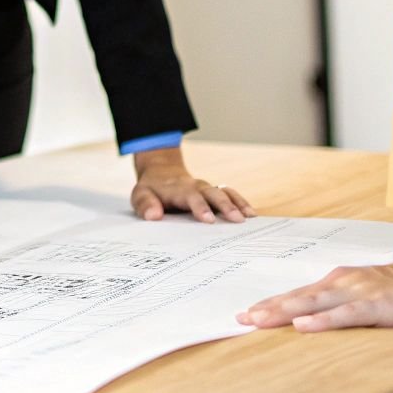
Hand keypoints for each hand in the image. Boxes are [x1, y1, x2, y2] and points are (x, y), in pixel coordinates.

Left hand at [130, 147, 254, 222]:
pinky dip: (241, 203)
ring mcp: (208, 189)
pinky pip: (231, 195)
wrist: (162, 173)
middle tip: (236, 220)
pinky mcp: (215, 192)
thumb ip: (145, 205)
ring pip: (225, 192)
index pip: (190, 197)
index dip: (200, 207)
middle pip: (213, 193)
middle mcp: (196, 187)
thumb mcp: (141, 196)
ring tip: (249, 218)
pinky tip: (252, 215)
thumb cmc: (152, 190)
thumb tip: (153, 215)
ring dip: (237, 204)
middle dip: (225, 205)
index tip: (208, 219)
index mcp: (178, 189)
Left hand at [238, 262, 392, 330]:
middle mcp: (342, 283)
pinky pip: (346, 314)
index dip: (270, 304)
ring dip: (284, 311)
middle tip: (240, 318)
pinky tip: (304, 325)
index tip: (244, 313)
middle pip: (298, 298)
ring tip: (259, 320)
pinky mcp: (378, 305)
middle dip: (267, 308)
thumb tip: (310, 315)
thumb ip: (339, 301)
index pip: (297, 295)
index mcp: (337, 281)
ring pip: (314, 303)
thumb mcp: (364, 293)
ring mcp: (359, 292)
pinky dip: (323, 320)